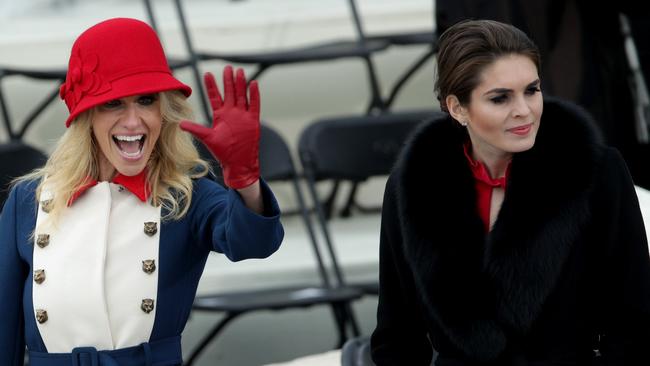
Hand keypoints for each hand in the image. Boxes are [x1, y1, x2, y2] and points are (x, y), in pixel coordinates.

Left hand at [180, 66, 259, 188]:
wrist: (238, 162)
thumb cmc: (223, 151)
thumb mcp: (207, 138)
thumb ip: (196, 129)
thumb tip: (180, 124)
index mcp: (220, 115)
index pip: (215, 96)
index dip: (211, 86)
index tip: (207, 74)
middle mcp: (232, 112)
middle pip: (230, 92)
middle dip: (228, 80)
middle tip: (227, 67)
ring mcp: (243, 115)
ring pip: (242, 95)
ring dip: (240, 83)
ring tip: (239, 71)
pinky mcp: (253, 120)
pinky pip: (254, 104)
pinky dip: (254, 95)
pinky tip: (253, 84)